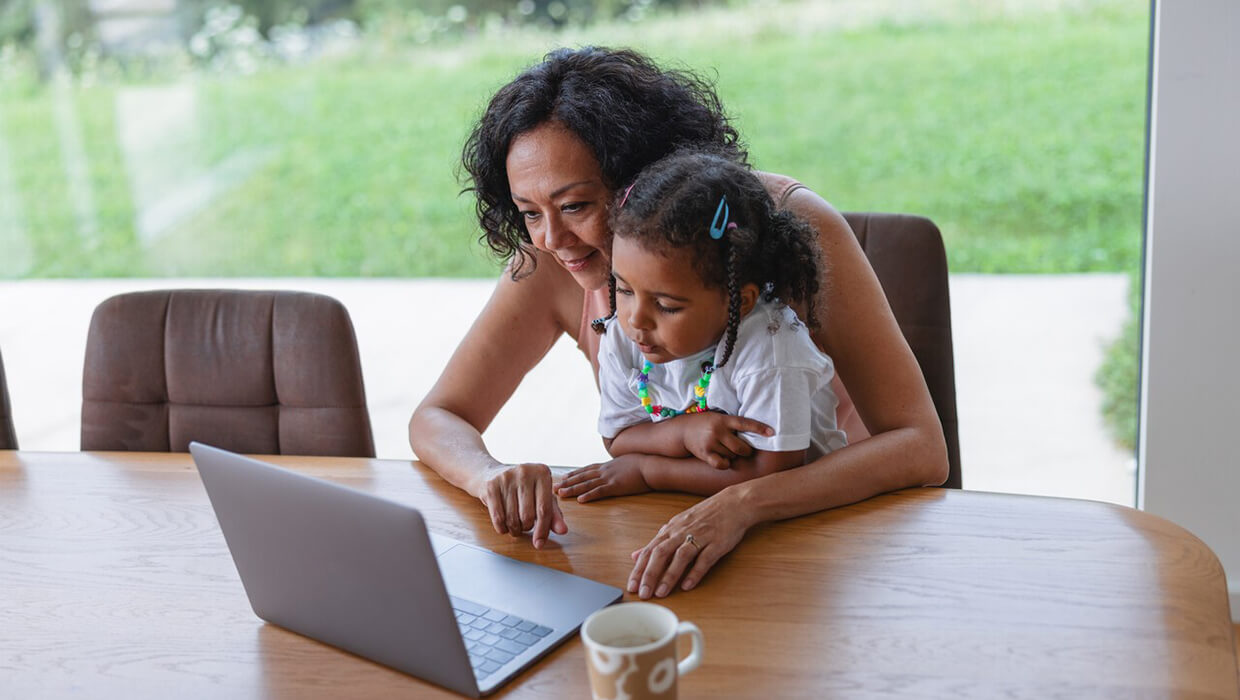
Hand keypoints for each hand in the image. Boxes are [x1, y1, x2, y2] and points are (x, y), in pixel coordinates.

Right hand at [477, 462, 567, 547]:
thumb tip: (563, 531)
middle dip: (526, 527)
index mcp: (542, 473)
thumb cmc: (523, 488)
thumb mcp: (542, 497)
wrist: (492, 474)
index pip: (544, 509)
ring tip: (515, 524)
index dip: (542, 530)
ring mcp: (507, 477)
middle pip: (527, 516)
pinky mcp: (491, 486)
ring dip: (514, 529)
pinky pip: (498, 518)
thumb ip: (554, 514)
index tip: (539, 543)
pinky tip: (504, 525)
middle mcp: (525, 472)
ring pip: (512, 519)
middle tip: (525, 524)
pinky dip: (502, 528)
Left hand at [555, 454, 650, 502]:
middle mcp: (604, 471)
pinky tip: (580, 500)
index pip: (586, 470)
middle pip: (582, 477)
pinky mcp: (616, 486)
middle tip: (554, 487)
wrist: (651, 464)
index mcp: (606, 466)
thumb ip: (617, 467)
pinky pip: (600, 492)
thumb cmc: (642, 464)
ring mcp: (609, 478)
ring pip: (586, 484)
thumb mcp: (626, 463)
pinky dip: (589, 496)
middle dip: (567, 482)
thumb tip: (615, 470)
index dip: (573, 474)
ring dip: (572, 489)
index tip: (563, 478)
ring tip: (560, 494)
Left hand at [628, 488, 751, 598]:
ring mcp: (700, 537)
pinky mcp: (717, 543)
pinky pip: (704, 559)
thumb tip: (635, 555)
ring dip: (669, 575)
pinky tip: (687, 586)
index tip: (631, 586)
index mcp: (670, 530)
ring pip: (680, 556)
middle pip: (661, 553)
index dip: (639, 569)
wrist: (734, 504)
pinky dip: (695, 573)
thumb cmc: (704, 516)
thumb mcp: (676, 525)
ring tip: (661, 593)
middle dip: (650, 575)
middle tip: (643, 593)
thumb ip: (657, 542)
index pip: (649, 550)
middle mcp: (682, 533)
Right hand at [679, 412, 772, 468]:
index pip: (745, 424)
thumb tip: (756, 434)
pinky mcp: (705, 453)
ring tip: (725, 449)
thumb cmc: (707, 424)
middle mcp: (717, 431)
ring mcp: (711, 442)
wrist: (683, 430)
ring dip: (733, 455)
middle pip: (741, 447)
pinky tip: (723, 460)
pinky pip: (722, 464)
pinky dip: (725, 464)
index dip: (759, 428)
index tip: (772, 432)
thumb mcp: (719, 418)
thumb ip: (733, 424)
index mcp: (723, 420)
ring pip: (732, 456)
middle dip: (746, 450)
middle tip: (744, 449)